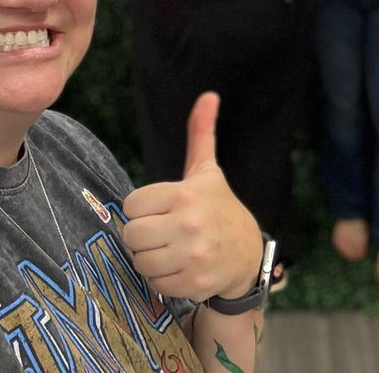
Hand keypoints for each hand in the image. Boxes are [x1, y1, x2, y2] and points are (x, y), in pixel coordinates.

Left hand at [121, 92, 263, 301]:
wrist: (248, 254)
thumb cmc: (219, 208)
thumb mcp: (207, 171)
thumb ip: (201, 133)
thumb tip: (209, 95)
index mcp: (185, 194)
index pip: (132, 204)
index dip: (143, 208)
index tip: (161, 209)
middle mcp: (188, 224)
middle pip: (131, 234)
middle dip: (143, 235)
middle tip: (163, 232)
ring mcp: (191, 256)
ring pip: (140, 261)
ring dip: (150, 258)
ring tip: (171, 250)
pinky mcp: (192, 283)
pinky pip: (154, 283)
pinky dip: (162, 278)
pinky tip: (180, 267)